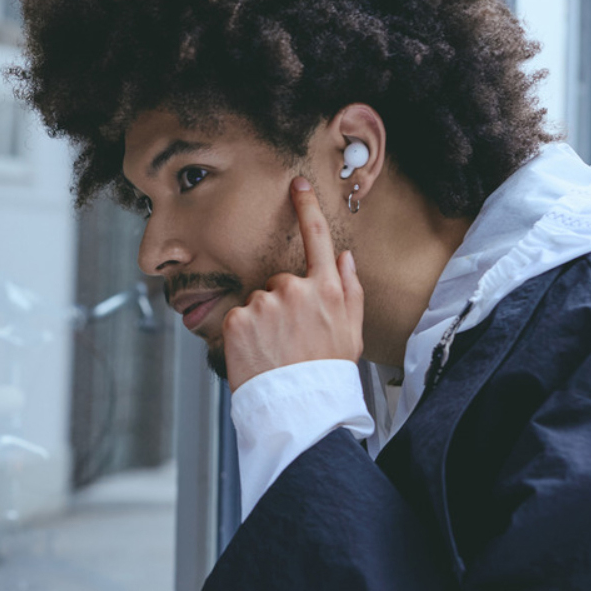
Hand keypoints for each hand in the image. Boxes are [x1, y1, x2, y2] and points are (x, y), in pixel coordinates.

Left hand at [221, 177, 363, 390]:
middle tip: (291, 338)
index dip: (306, 207)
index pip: (317, 238)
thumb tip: (345, 257)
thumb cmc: (326, 371)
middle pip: (280, 282)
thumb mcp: (352, 331)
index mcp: (326, 289)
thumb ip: (349, 289)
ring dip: (263, 320)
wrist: (299, 406)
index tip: (296, 184)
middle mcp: (294, 290)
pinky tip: (258, 353)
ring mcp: (263, 303)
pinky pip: (239, 317)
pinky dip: (244, 334)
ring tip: (276, 350)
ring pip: (258, 301)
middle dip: (282, 303)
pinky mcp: (238, 319)